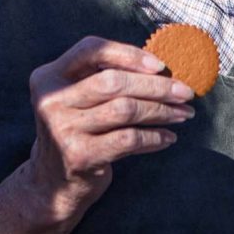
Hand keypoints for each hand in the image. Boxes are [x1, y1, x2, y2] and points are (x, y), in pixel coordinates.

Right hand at [0, 36, 194, 233]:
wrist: (53, 183)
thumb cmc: (78, 130)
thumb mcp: (78, 99)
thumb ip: (105, 77)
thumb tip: (162, 68)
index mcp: (48, 77)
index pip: (90, 50)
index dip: (128, 53)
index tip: (160, 65)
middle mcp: (51, 100)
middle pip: (113, 82)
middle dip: (156, 85)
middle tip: (185, 92)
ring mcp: (62, 129)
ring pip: (125, 110)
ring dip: (161, 111)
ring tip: (182, 114)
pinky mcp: (79, 156)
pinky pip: (128, 139)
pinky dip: (153, 137)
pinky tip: (167, 137)